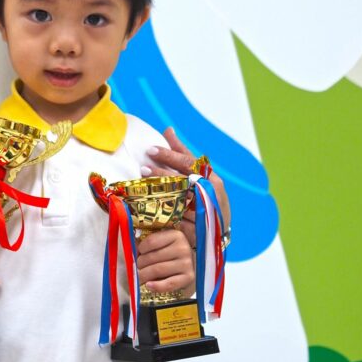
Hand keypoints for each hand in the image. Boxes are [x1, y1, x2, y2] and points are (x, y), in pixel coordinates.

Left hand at [137, 229, 194, 294]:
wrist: (187, 265)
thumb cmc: (169, 252)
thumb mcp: (161, 244)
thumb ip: (146, 245)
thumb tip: (129, 248)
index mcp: (175, 235)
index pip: (151, 241)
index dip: (140, 249)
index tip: (137, 253)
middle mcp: (183, 248)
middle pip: (153, 257)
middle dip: (140, 264)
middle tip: (135, 268)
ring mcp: (187, 263)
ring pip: (158, 269)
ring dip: (144, 275)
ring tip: (139, 276)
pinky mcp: (189, 277)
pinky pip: (169, 283)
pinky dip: (157, 286)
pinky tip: (148, 285)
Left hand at [143, 128, 230, 242]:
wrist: (218, 232)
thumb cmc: (206, 195)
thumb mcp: (200, 173)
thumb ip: (183, 153)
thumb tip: (168, 130)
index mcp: (210, 177)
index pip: (188, 162)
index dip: (169, 155)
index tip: (150, 150)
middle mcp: (209, 193)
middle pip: (183, 180)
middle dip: (162, 173)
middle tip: (143, 169)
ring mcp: (205, 211)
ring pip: (180, 199)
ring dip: (160, 192)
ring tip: (143, 186)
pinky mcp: (197, 229)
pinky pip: (178, 220)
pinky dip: (164, 215)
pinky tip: (149, 210)